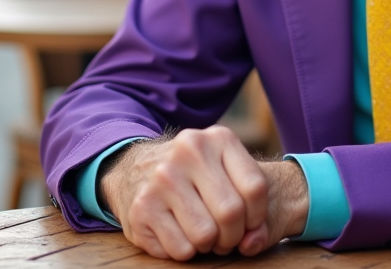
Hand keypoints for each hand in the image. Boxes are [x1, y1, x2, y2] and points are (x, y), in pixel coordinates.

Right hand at [98, 125, 307, 259]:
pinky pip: (181, 249)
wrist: (134, 169)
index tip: (249, 223)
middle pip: (231, 213)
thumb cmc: (192, 175)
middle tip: (225, 236)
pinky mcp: (142, 207)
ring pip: (205, 235)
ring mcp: (162, 179)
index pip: (255, 188)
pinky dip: (186, 251)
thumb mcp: (223, 168)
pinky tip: (179, 234)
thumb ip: (250, 202)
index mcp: (217, 138)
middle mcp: (189, 152)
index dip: (257, 216)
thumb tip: (255, 242)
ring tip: (202, 233)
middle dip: (233, 235)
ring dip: (208, 245)